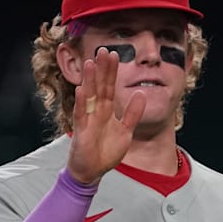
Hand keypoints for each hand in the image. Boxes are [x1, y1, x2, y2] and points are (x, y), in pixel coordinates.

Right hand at [67, 47, 147, 184]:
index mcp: (107, 111)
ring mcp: (87, 120)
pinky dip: (81, 103)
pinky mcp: (81, 131)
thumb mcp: (126, 131)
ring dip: (89, 80)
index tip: (114, 54)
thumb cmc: (106, 151)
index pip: (110, 87)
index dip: (112, 72)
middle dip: (102, 69)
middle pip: (99, 87)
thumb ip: (133, 114)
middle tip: (103, 50)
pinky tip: (81, 90)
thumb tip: (142, 94)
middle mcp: (96, 112)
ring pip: (88, 96)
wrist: (92, 171)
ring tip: (91, 63)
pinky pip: (81, 115)